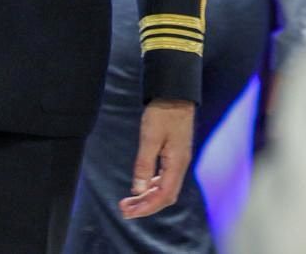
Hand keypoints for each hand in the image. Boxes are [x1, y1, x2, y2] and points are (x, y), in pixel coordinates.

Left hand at [118, 98, 194, 218]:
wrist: (175, 94)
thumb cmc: (163, 113)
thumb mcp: (149, 137)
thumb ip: (144, 164)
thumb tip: (138, 190)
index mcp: (176, 163)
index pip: (164, 196)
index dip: (147, 207)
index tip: (129, 212)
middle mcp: (180, 165)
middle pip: (165, 196)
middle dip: (146, 206)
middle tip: (125, 210)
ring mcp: (178, 160)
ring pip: (165, 188)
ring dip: (148, 197)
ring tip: (129, 202)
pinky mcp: (175, 155)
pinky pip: (165, 178)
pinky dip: (152, 186)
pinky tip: (141, 186)